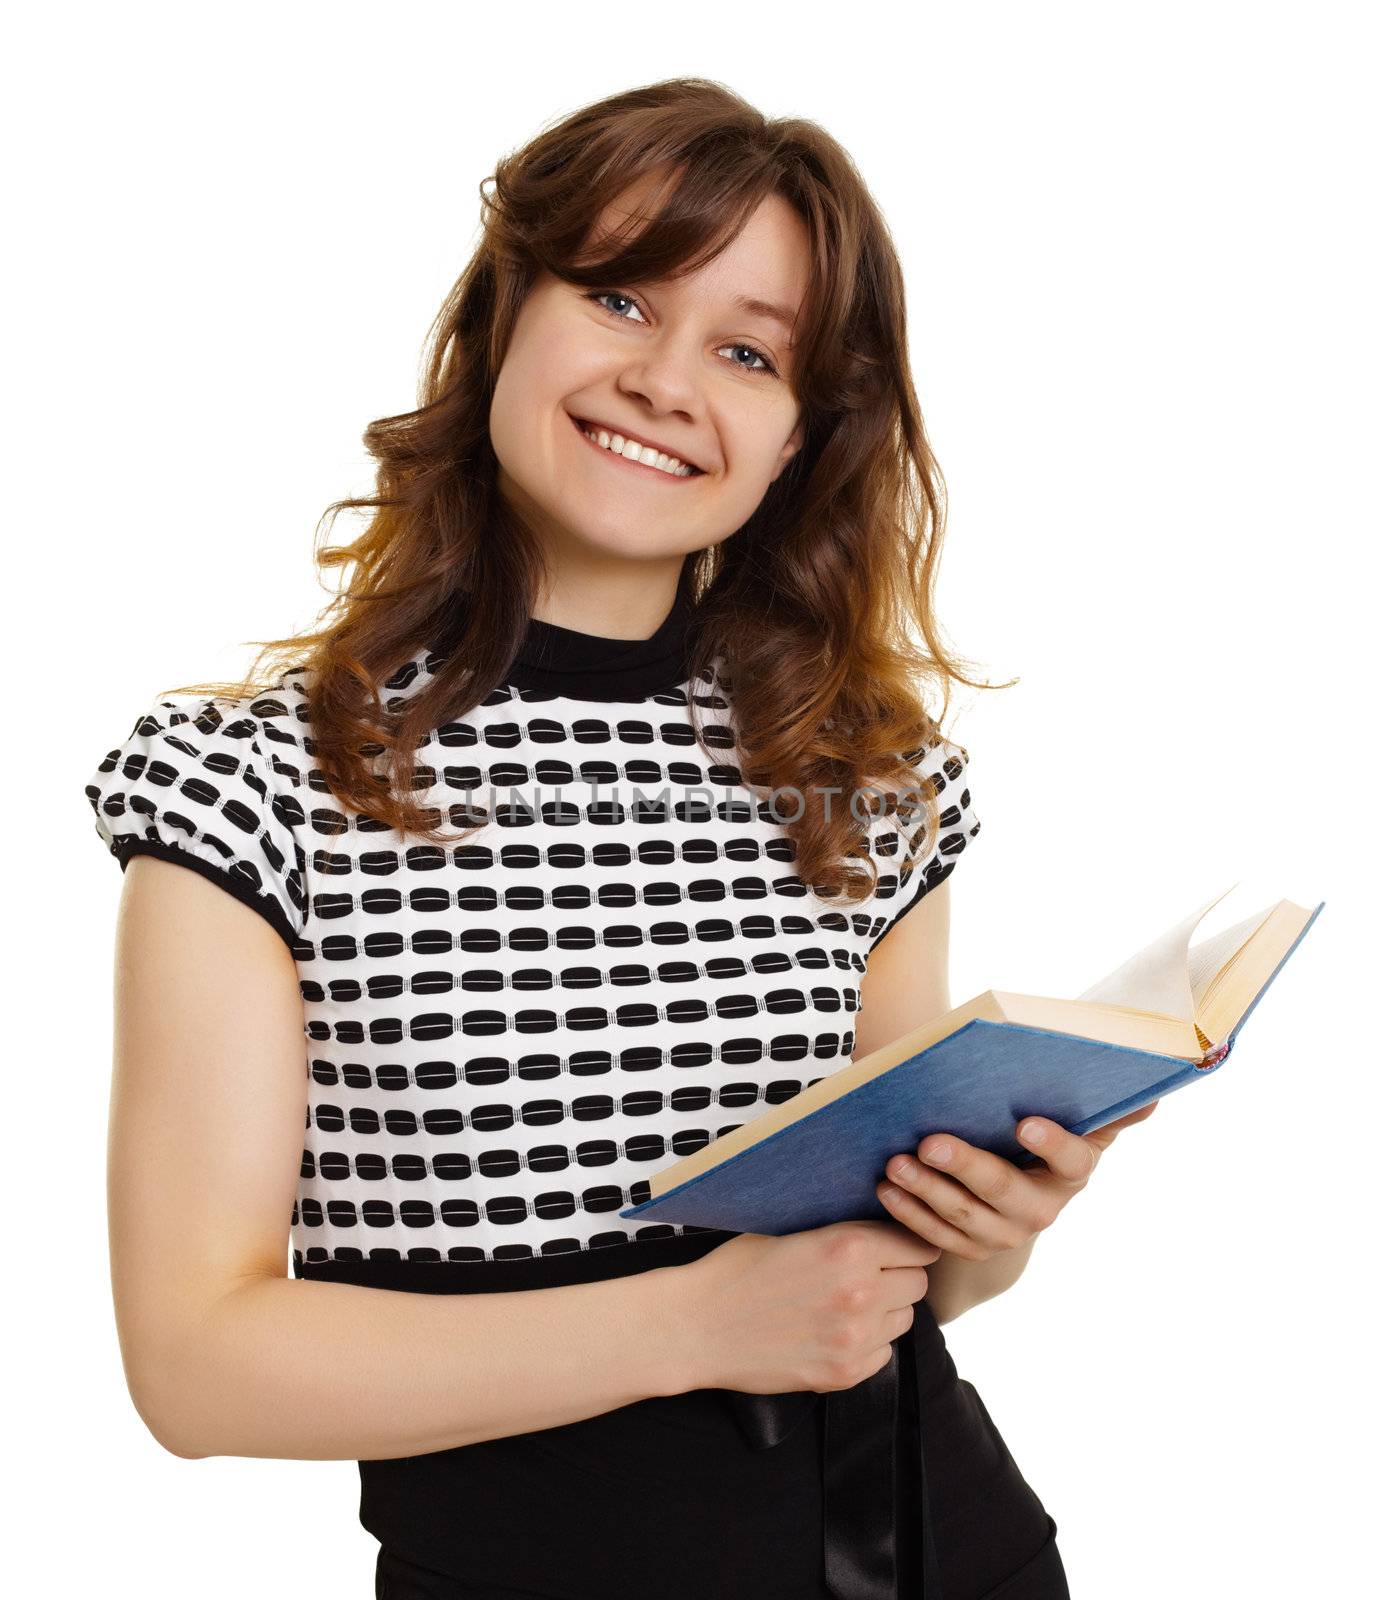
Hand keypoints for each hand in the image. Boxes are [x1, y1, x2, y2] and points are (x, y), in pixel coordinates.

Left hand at [873, 1100, 1160, 1261]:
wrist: (1015, 1191)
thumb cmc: (1040, 1138)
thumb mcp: (1076, 1121)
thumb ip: (1108, 1106)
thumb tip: (1160, 1081)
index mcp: (1073, 1171)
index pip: (1073, 1159)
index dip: (1053, 1143)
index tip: (1024, 1122)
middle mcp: (1043, 1209)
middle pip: (1006, 1193)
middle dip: (968, 1167)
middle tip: (931, 1141)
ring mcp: (1005, 1234)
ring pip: (964, 1218)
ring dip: (927, 1191)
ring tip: (896, 1162)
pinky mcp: (971, 1248)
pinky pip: (936, 1236)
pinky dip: (908, 1212)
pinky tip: (886, 1188)